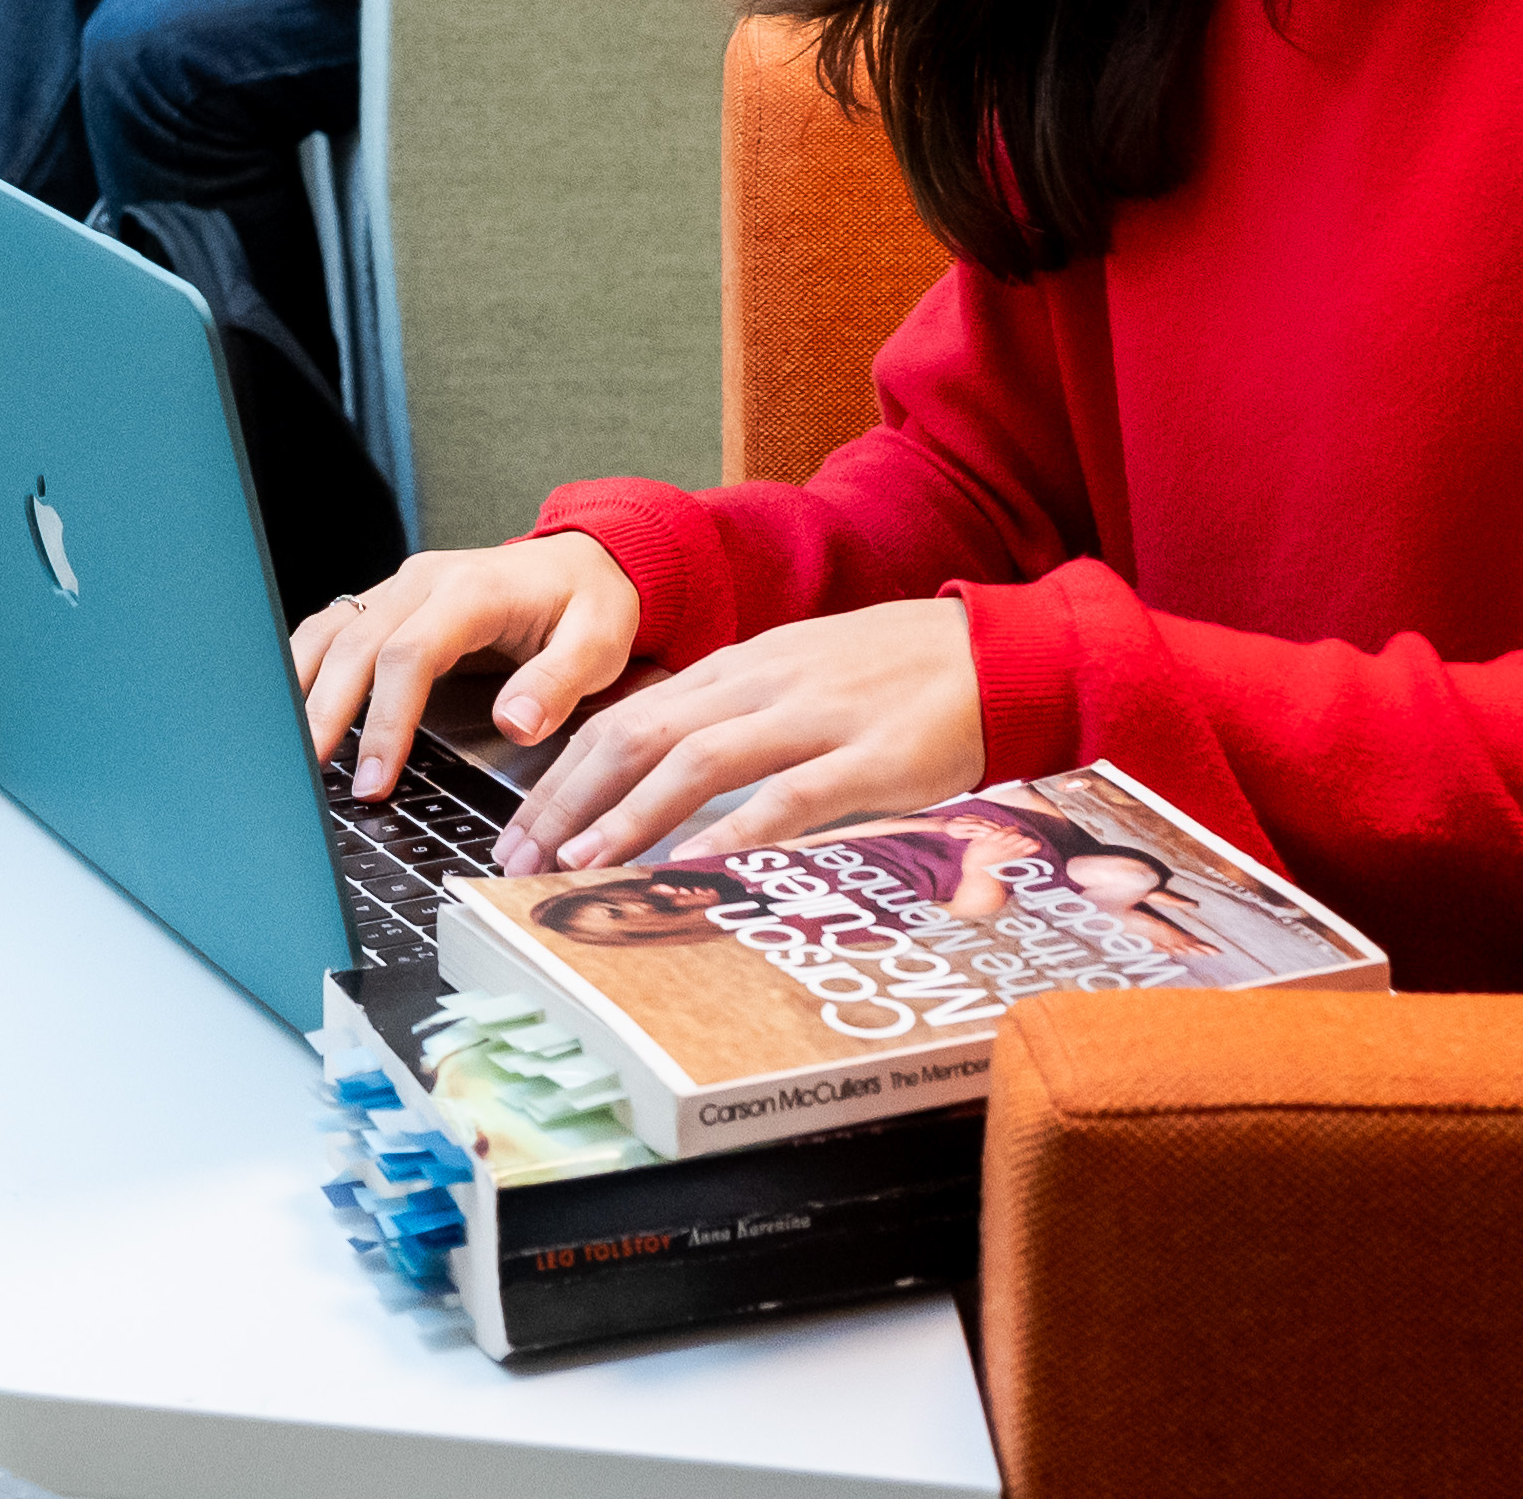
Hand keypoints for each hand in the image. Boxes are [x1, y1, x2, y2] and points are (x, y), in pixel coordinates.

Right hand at [290, 533, 640, 795]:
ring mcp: (401, 587)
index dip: (386, 719)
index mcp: (472, 590)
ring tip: (291, 746)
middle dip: (329, 714)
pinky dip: (307, 665)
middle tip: (314, 776)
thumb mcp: (599, 644)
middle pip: (356, 644)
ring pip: (331, 630)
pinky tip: (296, 705)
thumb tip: (514, 724)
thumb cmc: (591, 606)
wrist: (584, 561)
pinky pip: (334, 627)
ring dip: (304, 687)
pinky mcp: (390, 600)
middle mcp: (425, 579)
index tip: (376, 777)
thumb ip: (558, 684)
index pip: (409, 655)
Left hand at [491, 598, 986, 875]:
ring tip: (583, 867)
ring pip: (696, 762)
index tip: (525, 826)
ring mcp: (812, 717)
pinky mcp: (867, 757)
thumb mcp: (801, 678)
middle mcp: (760, 684)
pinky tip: (696, 867)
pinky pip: (789, 797)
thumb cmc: (900, 675)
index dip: (565, 772)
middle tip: (522, 859)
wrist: (999, 655)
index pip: (626, 715)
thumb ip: (739, 716)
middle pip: (638, 735)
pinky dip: (735, 832)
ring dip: (629, 818)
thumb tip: (667, 772)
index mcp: (739, 666)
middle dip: (571, 800)